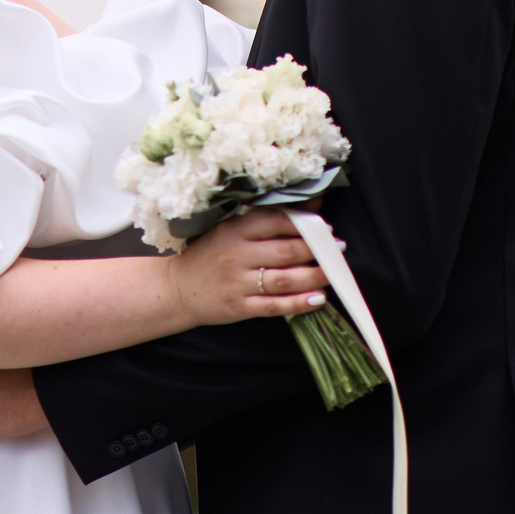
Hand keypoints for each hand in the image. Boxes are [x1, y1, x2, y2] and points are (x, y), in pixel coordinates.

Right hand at [171, 208, 327, 325]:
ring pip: (284, 279)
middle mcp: (235, 256)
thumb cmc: (209, 255)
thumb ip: (267, 219)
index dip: (304, 223)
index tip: (325, 227)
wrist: (177, 288)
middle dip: (318, 250)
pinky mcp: (239, 307)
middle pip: (286, 251)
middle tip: (337, 249)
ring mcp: (237, 283)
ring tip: (332, 274)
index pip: (275, 221)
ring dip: (314, 277)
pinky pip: (275, 306)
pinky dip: (299, 303)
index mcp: (233, 231)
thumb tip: (312, 206)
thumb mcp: (230, 230)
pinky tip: (317, 299)